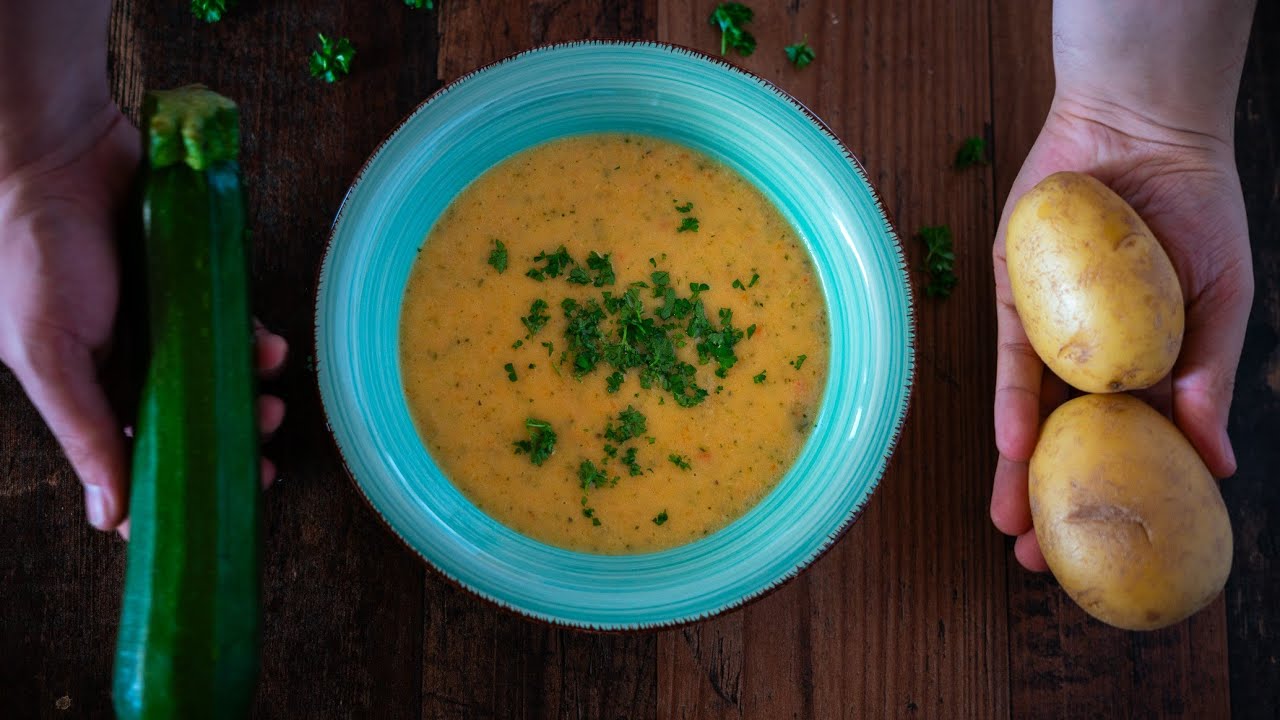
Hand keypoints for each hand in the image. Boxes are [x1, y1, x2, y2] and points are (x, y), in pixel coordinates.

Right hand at [0, 103, 288, 535]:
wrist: (60, 154)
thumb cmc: (35, 254)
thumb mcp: (48, 353)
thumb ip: (84, 430)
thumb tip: (109, 516)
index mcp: (87, 388)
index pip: (133, 456)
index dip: (173, 486)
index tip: (215, 509)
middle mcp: (130, 361)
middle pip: (191, 421)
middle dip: (229, 443)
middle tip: (262, 457)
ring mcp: (167, 323)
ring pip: (222, 378)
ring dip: (251, 396)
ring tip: (270, 401)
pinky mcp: (197, 286)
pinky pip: (236, 325)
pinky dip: (255, 343)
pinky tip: (267, 347)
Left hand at [990, 95, 1253, 570]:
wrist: (1144, 127)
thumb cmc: (1198, 209)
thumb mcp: (1224, 300)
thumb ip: (1212, 377)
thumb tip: (1219, 465)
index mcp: (1146, 364)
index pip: (1129, 445)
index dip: (1120, 498)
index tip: (1113, 555)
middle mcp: (1090, 355)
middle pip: (1067, 442)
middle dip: (1051, 501)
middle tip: (1038, 559)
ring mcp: (1047, 327)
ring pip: (1029, 412)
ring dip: (1015, 468)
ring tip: (1008, 524)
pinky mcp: (1012, 293)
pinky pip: (1012, 355)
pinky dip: (1012, 397)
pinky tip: (1013, 442)